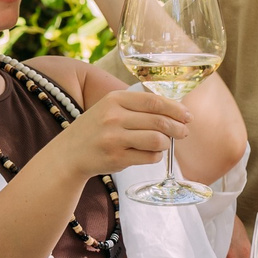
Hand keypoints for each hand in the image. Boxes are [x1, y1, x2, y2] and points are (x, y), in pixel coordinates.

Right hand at [42, 87, 186, 181]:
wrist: (69, 153)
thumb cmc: (96, 130)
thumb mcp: (110, 109)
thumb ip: (137, 106)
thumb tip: (176, 111)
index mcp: (115, 99)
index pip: (154, 101)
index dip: (176, 109)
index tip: (187, 115)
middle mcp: (113, 117)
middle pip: (159, 121)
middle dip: (178, 128)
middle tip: (184, 132)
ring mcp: (114, 138)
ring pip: (157, 140)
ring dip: (167, 143)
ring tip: (164, 144)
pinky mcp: (116, 158)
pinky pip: (149, 157)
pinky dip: (156, 156)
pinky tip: (151, 154)